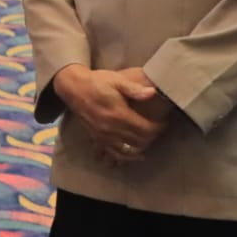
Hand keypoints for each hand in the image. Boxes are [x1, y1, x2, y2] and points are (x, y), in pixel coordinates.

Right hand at [52, 64, 166, 163]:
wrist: (74, 88)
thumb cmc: (97, 82)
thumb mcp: (116, 80)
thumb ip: (134, 89)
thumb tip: (153, 93)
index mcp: (119, 114)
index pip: (145, 129)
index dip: (158, 128)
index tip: (163, 122)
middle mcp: (111, 129)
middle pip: (139, 141)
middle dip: (152, 137)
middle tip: (157, 129)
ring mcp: (103, 136)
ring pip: (128, 151)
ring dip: (141, 148)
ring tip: (148, 141)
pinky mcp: (97, 139)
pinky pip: (114, 153)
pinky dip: (126, 157)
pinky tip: (134, 155)